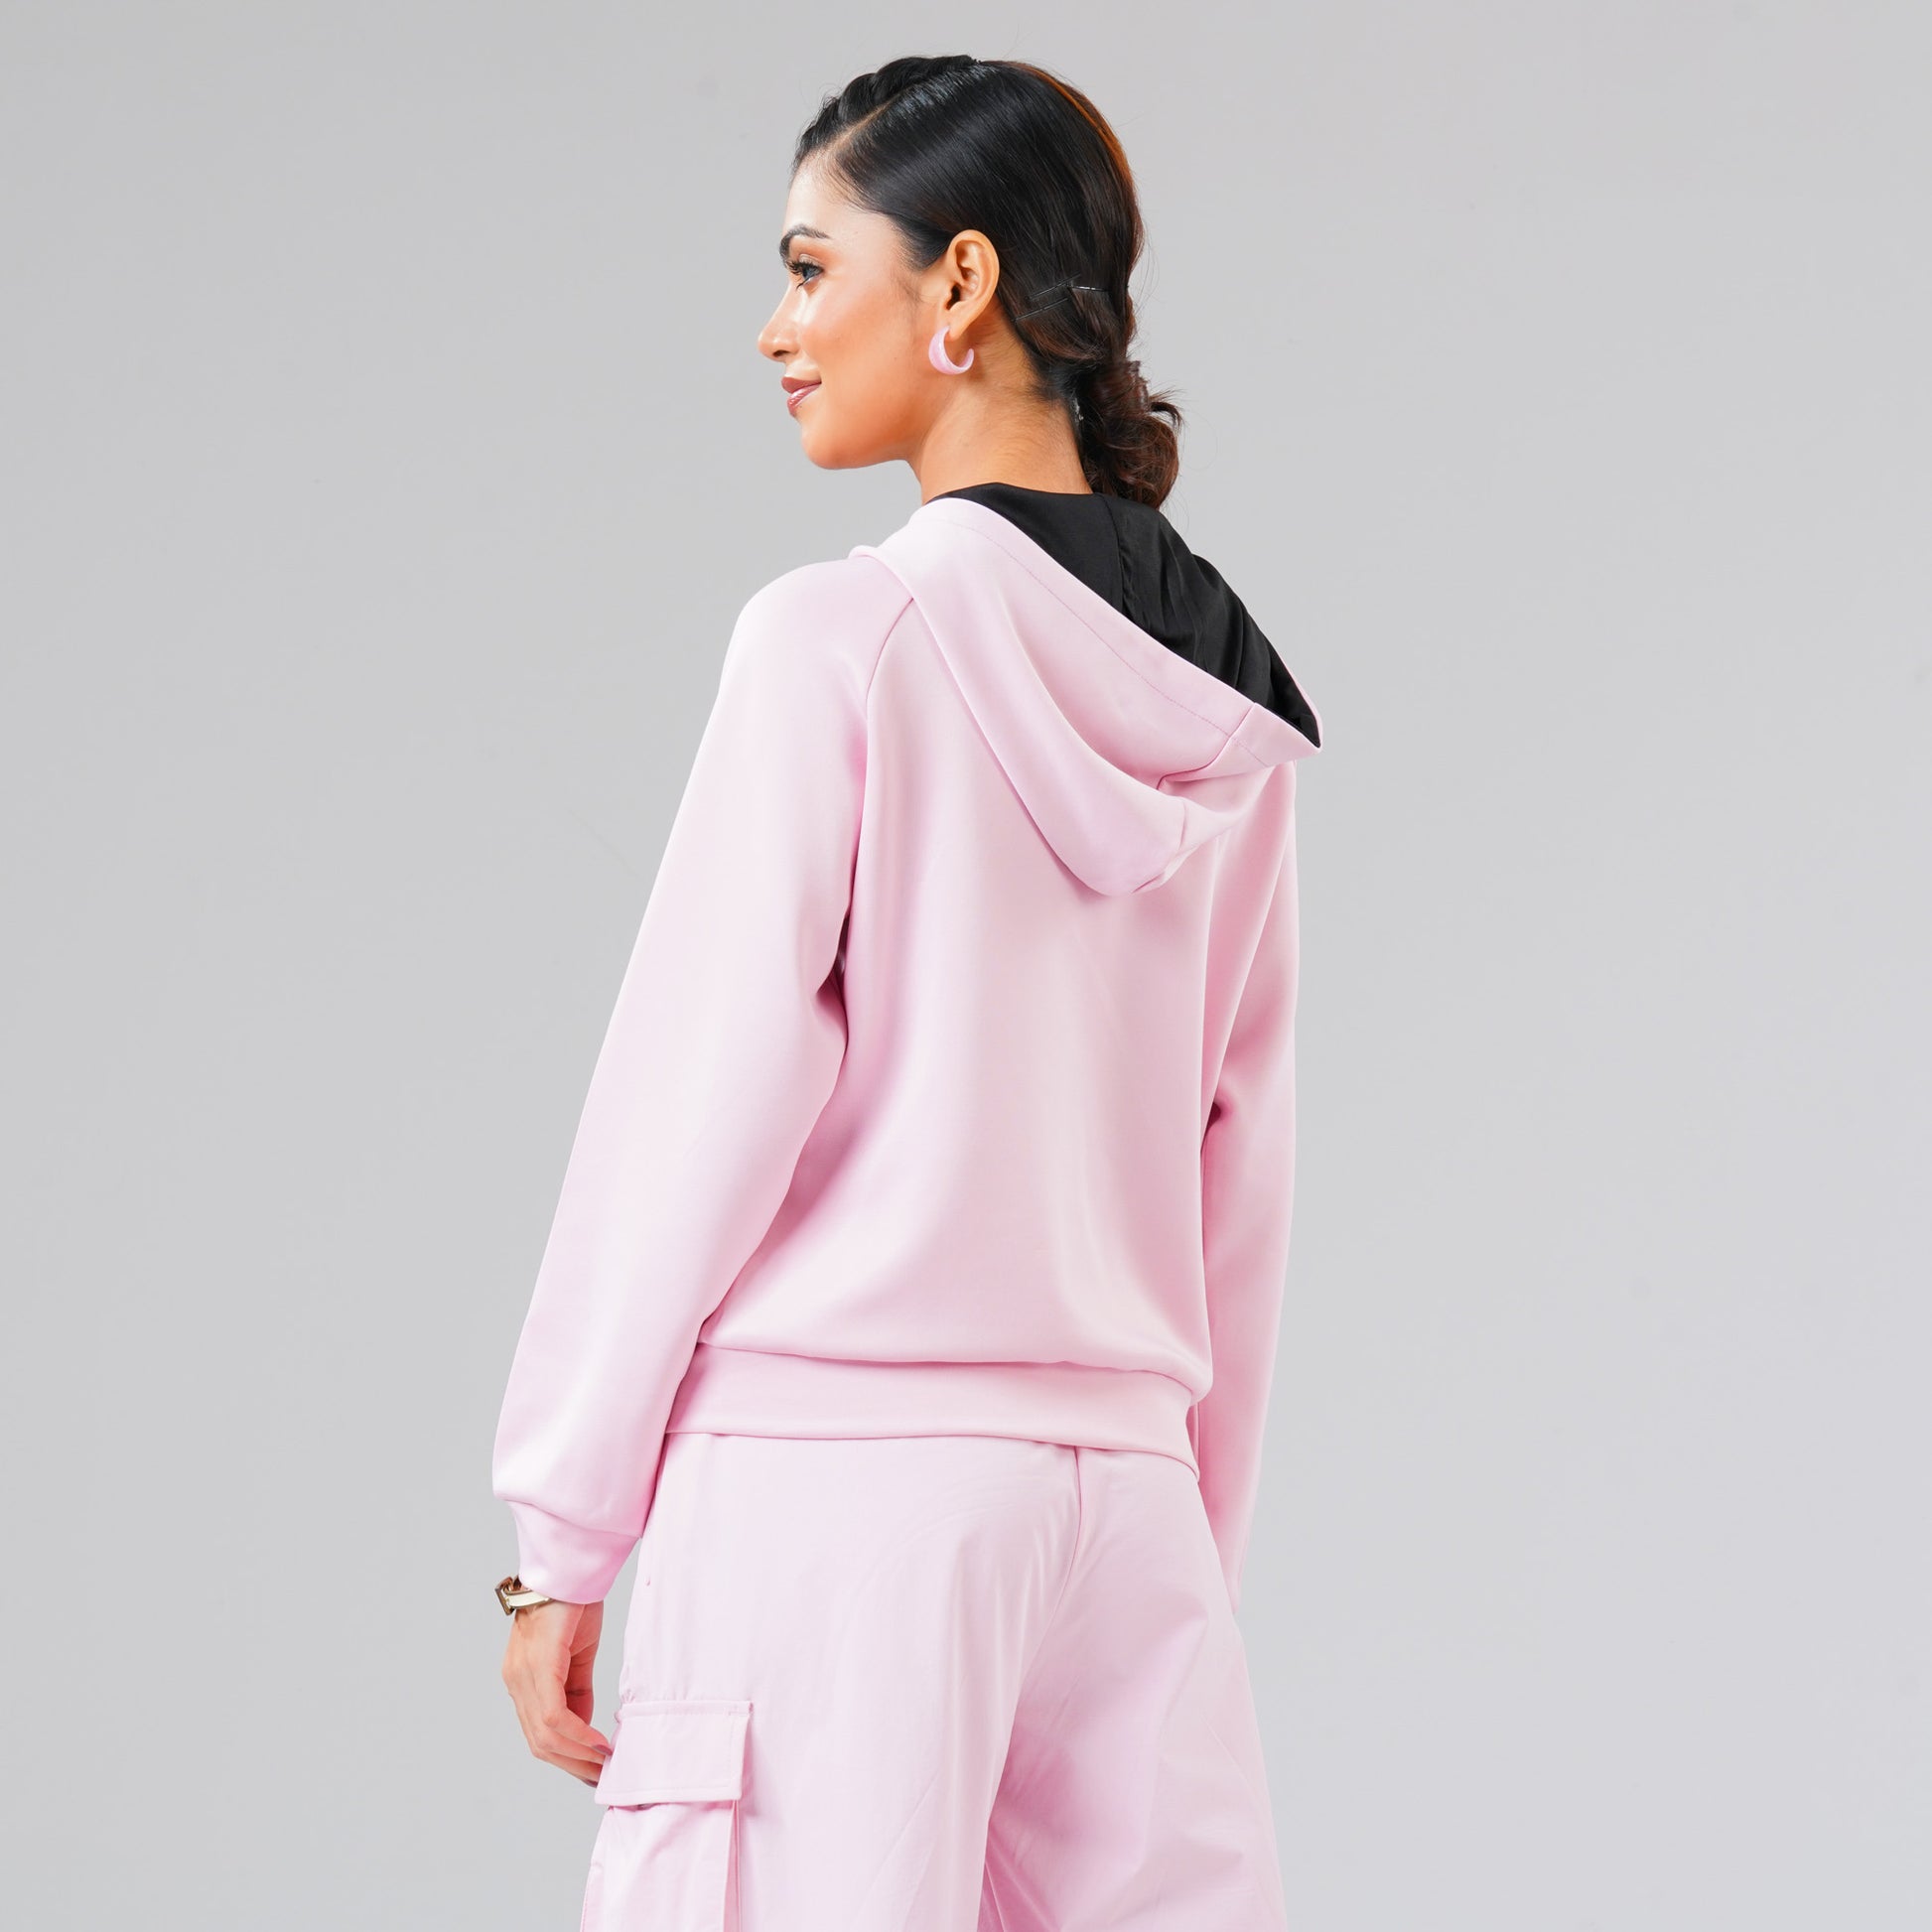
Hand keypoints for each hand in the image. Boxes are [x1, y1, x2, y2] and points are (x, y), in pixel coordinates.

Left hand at [501, 1596, 612, 1786]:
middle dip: (572, 1764)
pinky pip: (554, 1715)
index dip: (566, 1756)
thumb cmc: (574, 1603)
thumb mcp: (577, 1655)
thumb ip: (576, 1690)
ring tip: (604, 1763)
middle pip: (538, 1743)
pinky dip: (577, 1735)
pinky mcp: (539, 1666)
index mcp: (522, 1679)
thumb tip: (583, 1726)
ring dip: (577, 1756)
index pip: (539, 1733)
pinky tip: (598, 1743)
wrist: (571, 1567)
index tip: (594, 1769)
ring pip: (544, 1736)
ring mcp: (523, 1675)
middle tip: (602, 1776)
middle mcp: (515, 1681)